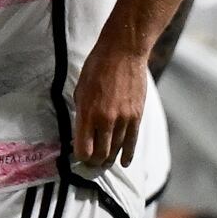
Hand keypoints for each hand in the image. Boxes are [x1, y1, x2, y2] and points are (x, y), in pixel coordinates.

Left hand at [69, 43, 147, 172]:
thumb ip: (82, 112)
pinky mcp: (137, 116)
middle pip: (100, 154)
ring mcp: (123, 119)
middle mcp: (105, 120)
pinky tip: (124, 162)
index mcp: (87, 113)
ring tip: (105, 163)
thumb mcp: (80, 90)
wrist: (123, 53)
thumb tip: (82, 132)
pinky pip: (132, 142)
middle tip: (92, 164)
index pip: (83, 149)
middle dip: (94, 162)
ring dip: (109, 159)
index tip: (79, 156)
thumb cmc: (97, 67)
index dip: (80, 157)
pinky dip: (127, 154)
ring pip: (116, 150)